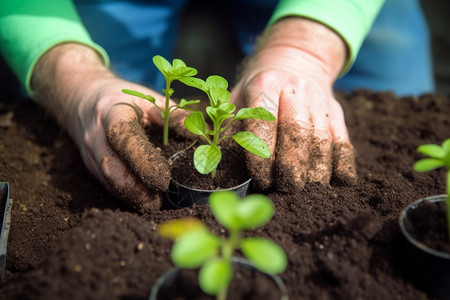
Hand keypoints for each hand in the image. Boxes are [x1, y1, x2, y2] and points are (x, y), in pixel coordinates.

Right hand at [31, 43, 183, 211]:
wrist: (83, 99)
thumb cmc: (124, 98)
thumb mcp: (149, 98)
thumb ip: (175, 116)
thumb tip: (204, 136)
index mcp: (112, 112)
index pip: (124, 138)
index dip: (143, 160)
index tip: (164, 180)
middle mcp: (96, 134)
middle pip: (111, 167)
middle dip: (136, 189)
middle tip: (160, 201)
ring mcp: (89, 153)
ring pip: (107, 181)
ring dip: (131, 197)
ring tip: (154, 205)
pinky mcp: (90, 166)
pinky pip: (106, 184)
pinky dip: (125, 195)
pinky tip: (143, 200)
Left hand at [231, 18, 356, 191]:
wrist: (294, 61)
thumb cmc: (256, 91)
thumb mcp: (233, 99)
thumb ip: (222, 127)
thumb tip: (205, 162)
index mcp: (265, 85)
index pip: (265, 121)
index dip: (263, 153)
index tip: (259, 178)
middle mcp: (296, 90)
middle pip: (299, 133)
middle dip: (291, 166)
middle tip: (284, 190)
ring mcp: (321, 102)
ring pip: (323, 141)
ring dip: (315, 172)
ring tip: (305, 192)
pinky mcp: (338, 114)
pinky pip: (344, 142)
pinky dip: (342, 165)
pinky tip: (335, 183)